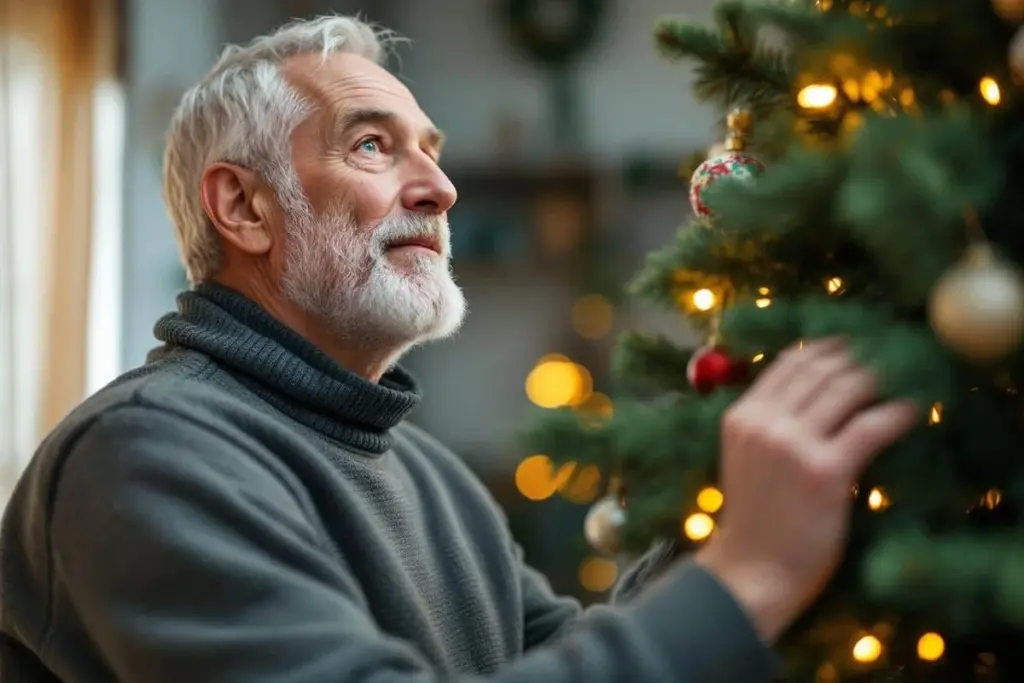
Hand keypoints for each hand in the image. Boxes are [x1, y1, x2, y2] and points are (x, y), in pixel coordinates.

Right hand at [694, 337, 918, 642]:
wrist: (753, 570)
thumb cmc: (755, 517)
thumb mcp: (746, 456)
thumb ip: (768, 421)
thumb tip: (816, 386)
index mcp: (741, 415)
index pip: (789, 362)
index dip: (826, 347)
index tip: (852, 345)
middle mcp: (764, 421)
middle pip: (820, 369)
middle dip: (857, 359)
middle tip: (886, 360)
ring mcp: (793, 444)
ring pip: (847, 388)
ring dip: (879, 380)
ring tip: (900, 380)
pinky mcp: (826, 470)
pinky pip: (870, 426)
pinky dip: (895, 413)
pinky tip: (910, 411)